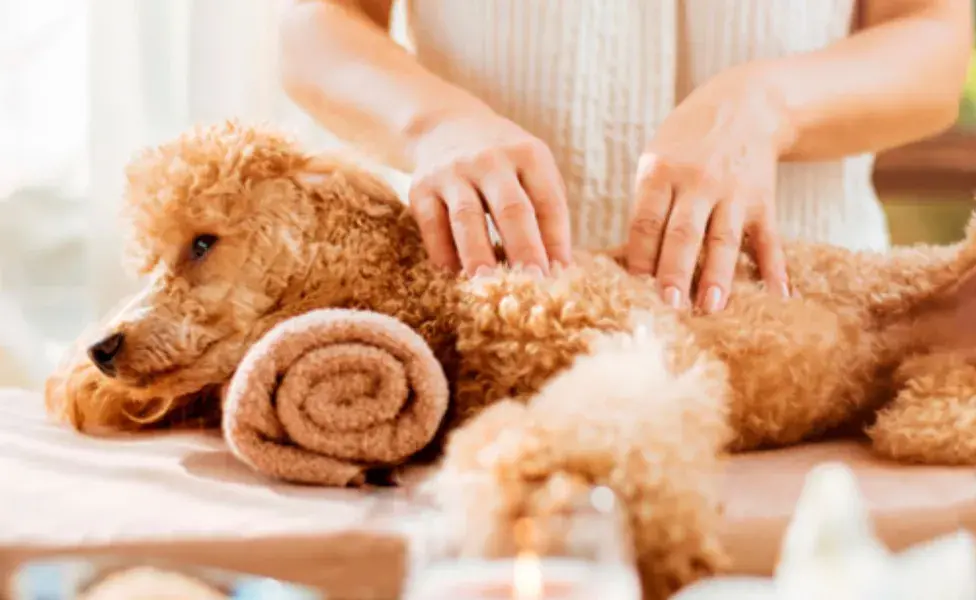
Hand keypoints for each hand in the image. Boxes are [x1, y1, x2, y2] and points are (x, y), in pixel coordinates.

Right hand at [407, 107, 572, 276]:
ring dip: (479, 254)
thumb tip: (557, 267)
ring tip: (488, 285)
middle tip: (531, 283)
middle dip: (523, 248)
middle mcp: (490, 159)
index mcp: (528, 154)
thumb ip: (546, 210)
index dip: (555, 240)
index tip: (560, 274)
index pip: (548, 202)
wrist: (445, 127)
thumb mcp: (532, 169)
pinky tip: (455, 275)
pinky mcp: (421, 188)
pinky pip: (433, 225)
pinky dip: (443, 253)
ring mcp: (452, 172)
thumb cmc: (502, 162)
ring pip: (467, 217)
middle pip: (511, 208)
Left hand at [626, 66, 793, 312]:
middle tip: (669, 305)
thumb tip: (635, 263)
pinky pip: (768, 239)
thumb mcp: (657, 159)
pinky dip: (774, 269)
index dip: (639, 255)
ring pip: (724, 240)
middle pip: (683, 233)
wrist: (747, 104)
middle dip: (675, 271)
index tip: (633, 288)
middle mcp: (698, 182)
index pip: (646, 220)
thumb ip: (648, 205)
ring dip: (718, 276)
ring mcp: (733, 193)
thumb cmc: (688, 143)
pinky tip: (778, 295)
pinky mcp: (763, 201)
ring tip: (711, 307)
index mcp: (661, 172)